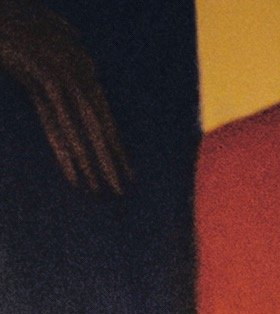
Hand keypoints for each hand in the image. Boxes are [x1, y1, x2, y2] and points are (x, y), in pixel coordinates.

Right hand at [0, 2, 127, 190]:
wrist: (2, 12)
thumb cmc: (18, 23)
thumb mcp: (46, 38)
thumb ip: (62, 48)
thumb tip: (71, 53)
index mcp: (82, 62)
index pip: (103, 112)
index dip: (116, 144)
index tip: (129, 173)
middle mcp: (77, 67)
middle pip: (99, 122)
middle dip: (112, 158)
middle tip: (123, 191)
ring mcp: (61, 72)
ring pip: (84, 125)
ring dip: (94, 161)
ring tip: (103, 190)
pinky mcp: (42, 76)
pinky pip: (56, 122)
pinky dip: (66, 151)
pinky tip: (75, 178)